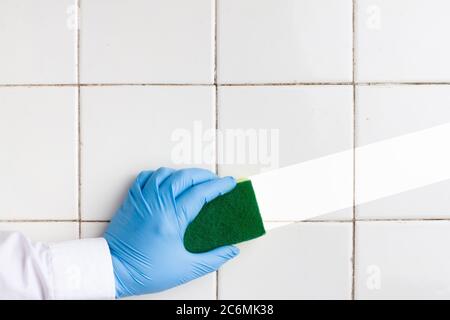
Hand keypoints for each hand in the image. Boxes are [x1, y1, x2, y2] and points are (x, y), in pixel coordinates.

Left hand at [104, 167, 238, 297]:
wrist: (113, 270)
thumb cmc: (147, 271)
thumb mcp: (186, 269)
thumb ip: (213, 258)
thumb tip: (232, 249)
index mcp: (173, 218)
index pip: (201, 193)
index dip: (219, 186)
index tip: (230, 183)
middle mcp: (158, 203)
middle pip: (186, 177)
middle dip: (205, 175)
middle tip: (216, 180)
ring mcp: (143, 198)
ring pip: (166, 173)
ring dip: (184, 173)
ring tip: (194, 180)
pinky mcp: (132, 200)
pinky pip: (146, 177)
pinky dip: (160, 174)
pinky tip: (167, 180)